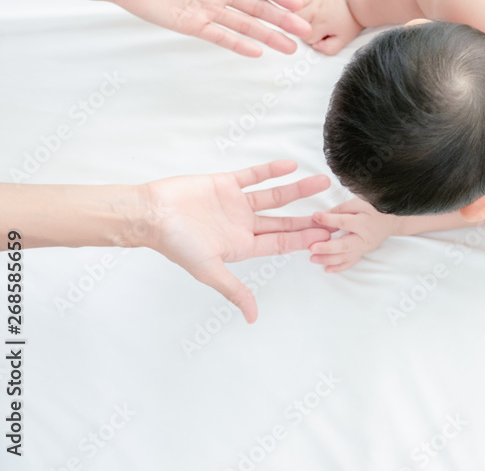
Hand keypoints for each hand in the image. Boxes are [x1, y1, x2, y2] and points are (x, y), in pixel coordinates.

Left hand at [111, 0, 311, 56]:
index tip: (297, 2)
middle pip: (257, 8)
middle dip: (282, 20)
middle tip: (305, 29)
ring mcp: (206, 9)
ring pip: (245, 25)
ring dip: (268, 35)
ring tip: (290, 47)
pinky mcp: (191, 24)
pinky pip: (220, 36)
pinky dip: (239, 44)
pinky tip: (258, 51)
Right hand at [140, 160, 331, 321]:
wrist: (150, 213)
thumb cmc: (176, 243)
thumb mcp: (209, 270)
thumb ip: (234, 291)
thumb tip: (252, 317)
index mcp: (242, 246)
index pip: (281, 244)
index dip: (304, 240)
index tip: (328, 236)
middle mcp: (242, 225)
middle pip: (284, 221)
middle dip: (308, 217)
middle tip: (334, 211)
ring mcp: (235, 204)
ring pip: (274, 196)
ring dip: (297, 189)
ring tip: (322, 180)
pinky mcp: (225, 184)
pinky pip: (253, 176)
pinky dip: (271, 171)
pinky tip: (291, 165)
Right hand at [292, 0, 363, 54]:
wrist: (362, 3)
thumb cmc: (353, 20)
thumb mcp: (344, 40)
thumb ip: (328, 48)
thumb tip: (315, 46)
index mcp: (320, 24)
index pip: (304, 36)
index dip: (311, 39)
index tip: (319, 37)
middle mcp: (314, 9)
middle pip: (295, 20)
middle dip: (299, 26)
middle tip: (308, 27)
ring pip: (293, 3)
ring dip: (294, 10)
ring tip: (300, 14)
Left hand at [308, 197, 400, 271]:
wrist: (393, 220)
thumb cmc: (375, 209)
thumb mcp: (359, 203)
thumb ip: (341, 209)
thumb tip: (322, 215)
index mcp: (364, 223)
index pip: (343, 222)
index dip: (328, 219)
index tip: (315, 216)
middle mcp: (364, 238)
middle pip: (344, 245)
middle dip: (327, 248)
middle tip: (312, 248)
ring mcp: (364, 248)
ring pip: (345, 257)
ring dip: (328, 259)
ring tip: (313, 259)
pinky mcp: (362, 253)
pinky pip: (350, 263)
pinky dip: (339, 268)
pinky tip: (326, 269)